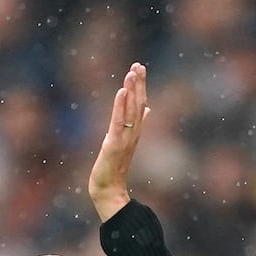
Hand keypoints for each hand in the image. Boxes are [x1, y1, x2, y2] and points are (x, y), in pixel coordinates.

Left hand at [89, 62, 148, 221]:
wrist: (108, 190)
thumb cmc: (114, 168)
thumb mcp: (125, 143)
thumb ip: (137, 125)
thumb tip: (147, 109)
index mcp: (135, 132)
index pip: (140, 104)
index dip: (141, 86)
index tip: (140, 68)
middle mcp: (133, 133)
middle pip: (138, 104)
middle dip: (139, 83)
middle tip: (138, 64)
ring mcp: (125, 139)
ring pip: (131, 110)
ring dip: (132, 90)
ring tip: (132, 72)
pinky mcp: (113, 144)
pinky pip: (118, 122)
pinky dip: (120, 106)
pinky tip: (121, 91)